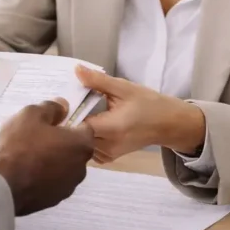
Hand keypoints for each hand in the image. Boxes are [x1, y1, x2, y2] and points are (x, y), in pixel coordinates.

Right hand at [0, 98, 94, 215]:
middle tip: (35, 137)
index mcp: (81, 145)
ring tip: (27, 156)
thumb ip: (51, 108)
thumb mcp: (30, 115)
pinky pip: (52, 181)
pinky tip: (25, 172)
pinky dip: (43, 176)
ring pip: (63, 166)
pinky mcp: (54, 200)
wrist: (3, 186)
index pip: (84, 127)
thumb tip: (64, 106)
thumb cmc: (19, 146)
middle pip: (74, 148)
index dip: (68, 121)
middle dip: (59, 142)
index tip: (50, 122)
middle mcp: (81, 168)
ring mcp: (68, 187)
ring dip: (52, 160)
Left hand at [76, 66, 205, 162]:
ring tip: (76, 113)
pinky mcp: (108, 158)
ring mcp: (107, 155)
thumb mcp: (123, 88)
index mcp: (111, 128)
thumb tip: (76, 70)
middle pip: (75, 136)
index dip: (67, 113)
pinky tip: (86, 124)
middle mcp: (107, 147)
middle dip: (69, 120)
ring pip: (79, 144)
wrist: (167, 124)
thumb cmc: (148, 104)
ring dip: (75, 130)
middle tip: (65, 104)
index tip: (62, 100)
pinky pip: (87, 149)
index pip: (77, 125)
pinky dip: (83, 138)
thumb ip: (98, 80)